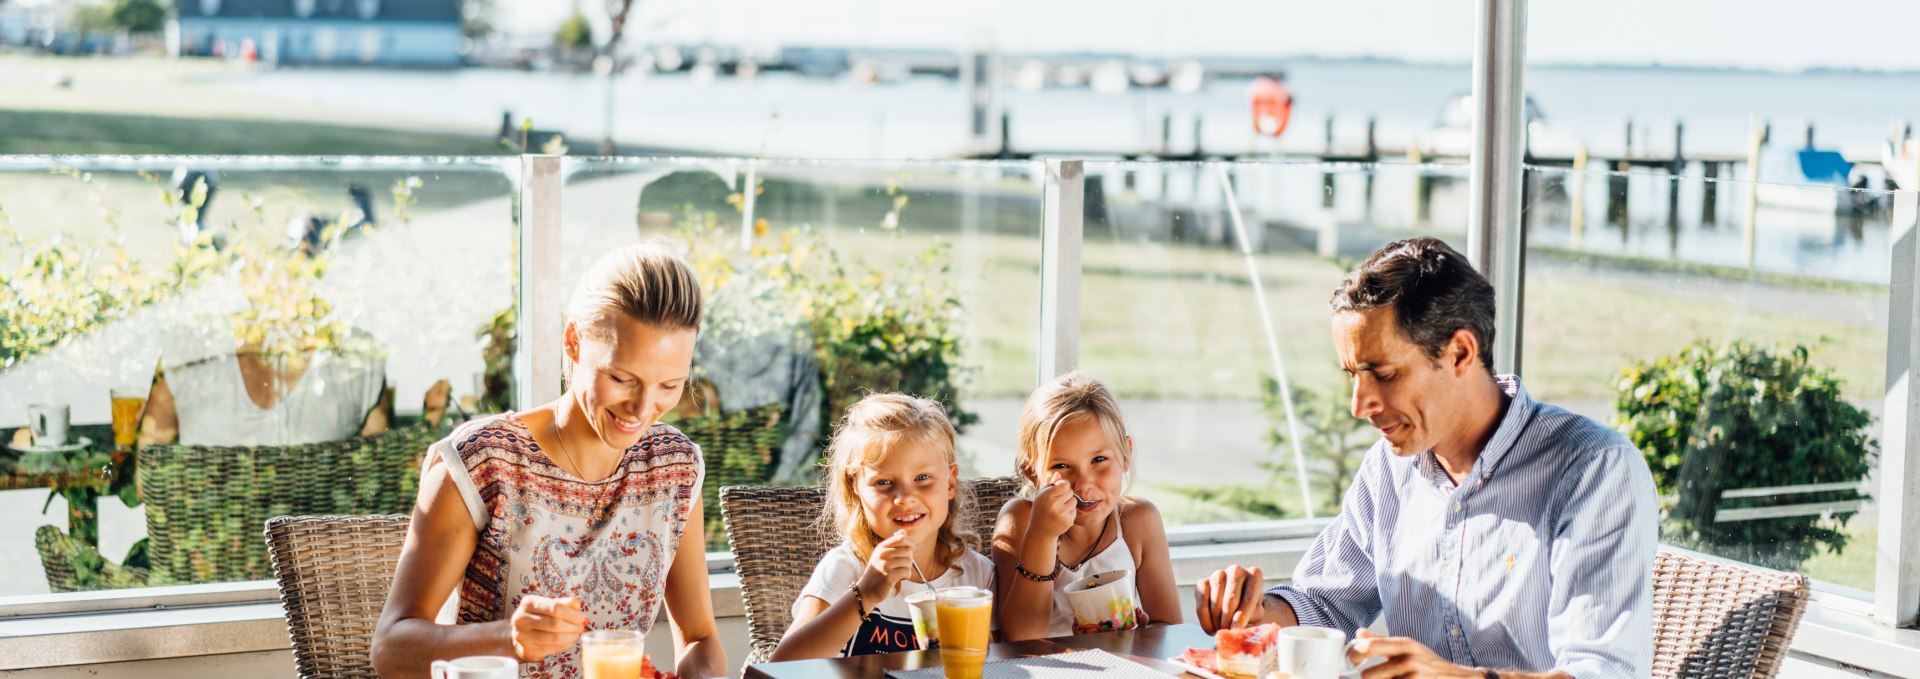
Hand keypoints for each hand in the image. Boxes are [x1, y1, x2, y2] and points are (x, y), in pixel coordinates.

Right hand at [509, 595, 585, 661]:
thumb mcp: (549, 605)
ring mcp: (522, 636)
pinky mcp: (527, 650)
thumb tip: (577, 603)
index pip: (555, 608)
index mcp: (528, 603)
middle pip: (555, 624)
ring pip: (554, 638)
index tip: (583, 618)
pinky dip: (565, 645)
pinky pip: (552, 649)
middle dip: (573, 626)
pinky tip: (569, 641)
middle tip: (582, 627)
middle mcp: (522, 619)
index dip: (573, 614)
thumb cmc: (538, 617)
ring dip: (571, 637)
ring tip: (576, 634)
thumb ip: (564, 603)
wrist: (520, 634)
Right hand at [856, 530, 915, 602]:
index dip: (910, 544)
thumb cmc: (877, 572)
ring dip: (907, 568)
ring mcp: (885, 565)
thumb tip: (904, 531)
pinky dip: (906, 575)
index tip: (909, 551)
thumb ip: (893, 544)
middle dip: (909, 559)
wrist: (866, 590)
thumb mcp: (881, 555)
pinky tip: (900, 578)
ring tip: (900, 572)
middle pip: (908, 550)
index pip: (901, 538)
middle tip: (903, 565)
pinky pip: (907, 572)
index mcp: (881, 547)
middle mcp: (883, 554)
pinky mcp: (889, 576)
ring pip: (908, 562)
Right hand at [1026, 474, 1077, 540]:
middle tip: (1058, 501)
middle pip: (1070, 492)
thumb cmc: (1041, 510)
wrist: (1040, 531)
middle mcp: (1052, 504)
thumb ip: (1049, 484)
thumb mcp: (1041, 496)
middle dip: (1066, 495)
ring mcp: (1060, 513)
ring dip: (1069, 503)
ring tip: (1060, 509)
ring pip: (1074, 501)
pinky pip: (1074, 511)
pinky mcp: (1067, 521)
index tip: (1061, 488)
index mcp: (1045, 496)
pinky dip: (1070, 512)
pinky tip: (1061, 516)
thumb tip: (1058, 473)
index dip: (1065, 485)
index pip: (1064, 484)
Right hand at [1193, 565, 1263, 632]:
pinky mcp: (1203, 582)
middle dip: (1227, 620)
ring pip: (1215, 602)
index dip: (1242, 617)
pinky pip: (1201, 603)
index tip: (1236, 630)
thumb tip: (1235, 629)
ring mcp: (1218, 574)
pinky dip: (1205, 619)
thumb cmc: (1250, 608)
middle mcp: (1236, 570)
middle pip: (1230, 600)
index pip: (1248, 598)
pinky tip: (1210, 629)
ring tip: (1221, 631)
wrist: (1238, 601)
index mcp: (1254, 575)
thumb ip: (1248, 618)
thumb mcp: (1256, 613)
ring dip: (1217, 621)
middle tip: (1227, 633)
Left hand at [1351, 629, 1482, 678]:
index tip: (1347, 662)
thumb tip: (1360, 633)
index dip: (1352, 656)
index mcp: (1405, 645)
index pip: (1369, 647)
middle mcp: (1409, 660)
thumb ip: (1382, 641)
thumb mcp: (1408, 648)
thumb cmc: (1429, 664)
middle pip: (1368, 675)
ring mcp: (1415, 677)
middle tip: (1369, 677)